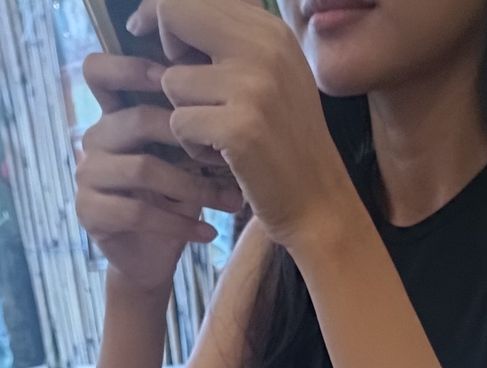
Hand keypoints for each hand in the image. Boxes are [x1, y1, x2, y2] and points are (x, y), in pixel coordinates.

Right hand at [77, 53, 242, 291]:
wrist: (151, 260)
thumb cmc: (174, 202)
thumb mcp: (186, 162)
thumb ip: (191, 132)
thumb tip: (236, 108)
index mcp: (113, 117)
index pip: (101, 72)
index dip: (132, 68)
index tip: (179, 82)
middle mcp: (94, 139)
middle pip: (137, 120)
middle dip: (189, 138)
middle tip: (230, 157)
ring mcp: (87, 174)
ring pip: (144, 169)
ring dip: (194, 188)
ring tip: (230, 203)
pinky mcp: (89, 211)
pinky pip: (138, 212)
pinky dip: (179, 224)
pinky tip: (209, 233)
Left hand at [129, 0, 352, 252]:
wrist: (318, 202)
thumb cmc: (286, 142)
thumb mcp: (273, 75)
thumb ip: (232, 40)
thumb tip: (168, 13)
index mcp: (271, 30)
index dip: (160, 11)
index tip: (140, 27)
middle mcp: (264, 48)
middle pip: (175, 14)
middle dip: (164, 51)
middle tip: (182, 86)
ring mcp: (253, 88)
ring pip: (172, 81)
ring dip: (184, 114)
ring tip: (218, 135)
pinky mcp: (239, 129)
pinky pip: (179, 123)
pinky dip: (191, 147)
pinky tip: (221, 157)